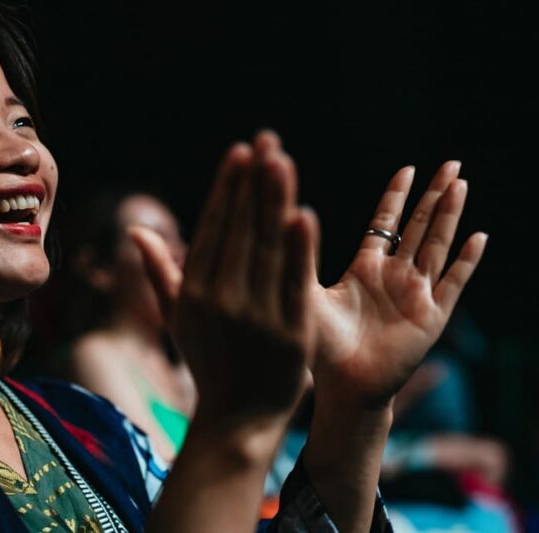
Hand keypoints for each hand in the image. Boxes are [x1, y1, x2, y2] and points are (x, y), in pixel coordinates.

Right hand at [131, 131, 317, 421]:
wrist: (238, 418)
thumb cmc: (210, 362)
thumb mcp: (180, 318)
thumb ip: (160, 271)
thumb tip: (136, 231)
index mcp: (194, 291)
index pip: (213, 229)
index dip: (227, 189)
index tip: (239, 153)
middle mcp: (220, 299)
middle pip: (238, 229)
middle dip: (252, 182)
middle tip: (265, 141)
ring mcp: (254, 316)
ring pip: (264, 249)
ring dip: (272, 203)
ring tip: (281, 162)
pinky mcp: (288, 333)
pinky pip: (292, 284)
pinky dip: (297, 251)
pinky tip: (303, 216)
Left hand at [310, 162, 486, 408]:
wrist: (343, 386)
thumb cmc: (319, 345)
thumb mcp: (305, 294)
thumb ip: (299, 257)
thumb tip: (291, 215)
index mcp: (365, 269)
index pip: (386, 224)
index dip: (397, 197)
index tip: (407, 169)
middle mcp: (393, 277)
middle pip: (420, 227)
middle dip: (435, 195)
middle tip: (452, 163)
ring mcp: (416, 295)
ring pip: (438, 246)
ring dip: (450, 216)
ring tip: (460, 184)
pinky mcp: (432, 316)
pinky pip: (453, 283)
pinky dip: (466, 261)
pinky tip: (478, 237)